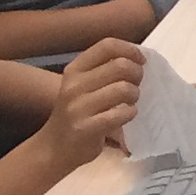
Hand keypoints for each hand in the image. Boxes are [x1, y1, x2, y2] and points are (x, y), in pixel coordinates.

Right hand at [36, 40, 145, 171]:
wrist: (54, 148)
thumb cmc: (76, 113)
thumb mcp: (82, 85)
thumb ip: (104, 70)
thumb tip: (140, 58)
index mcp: (74, 70)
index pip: (107, 46)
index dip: (130, 50)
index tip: (141, 60)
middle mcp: (73, 85)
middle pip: (120, 65)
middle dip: (137, 74)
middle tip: (136, 85)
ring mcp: (78, 107)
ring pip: (123, 89)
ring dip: (135, 95)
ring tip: (130, 102)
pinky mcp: (85, 128)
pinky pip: (120, 114)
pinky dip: (130, 113)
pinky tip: (126, 115)